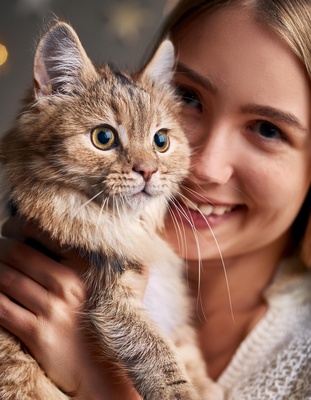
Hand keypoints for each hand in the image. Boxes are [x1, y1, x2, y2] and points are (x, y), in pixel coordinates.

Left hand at [0, 218, 140, 398]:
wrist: (106, 368)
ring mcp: (53, 309)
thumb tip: (133, 235)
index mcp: (87, 265)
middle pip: (17, 253)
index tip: (11, 227)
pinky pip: (2, 308)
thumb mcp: (130, 285)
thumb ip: (131, 259)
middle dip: (1, 247)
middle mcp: (69, 284)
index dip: (18, 224)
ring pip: (6, 278)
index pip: (41, 232)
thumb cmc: (115, 321)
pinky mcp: (38, 334)